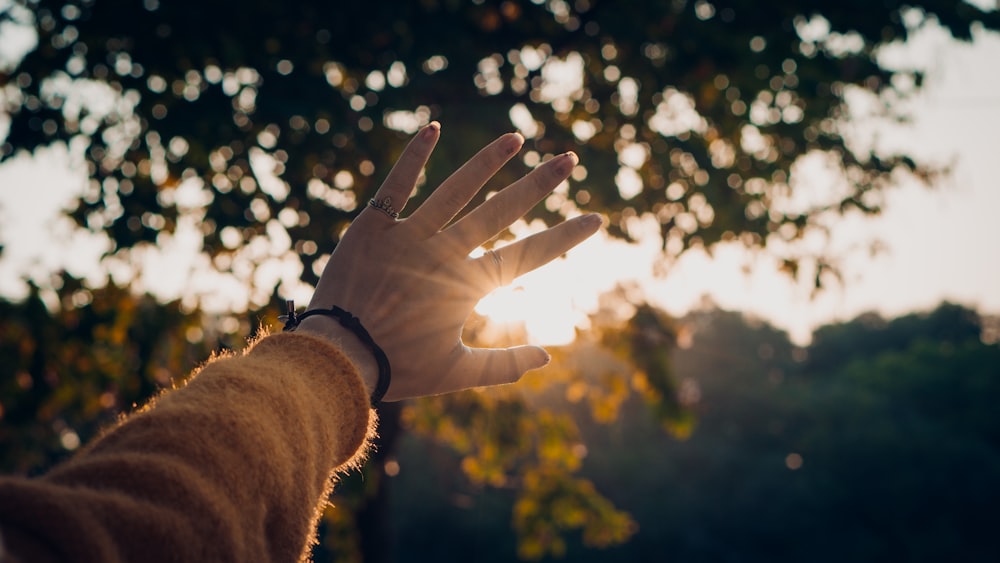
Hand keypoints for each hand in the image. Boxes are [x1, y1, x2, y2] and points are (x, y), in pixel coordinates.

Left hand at [298, 122, 600, 400]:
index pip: (528, 255)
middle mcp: (444, 253)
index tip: (595, 218)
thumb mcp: (455, 373)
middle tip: (568, 160)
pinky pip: (397, 185)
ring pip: (456, 190)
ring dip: (488, 162)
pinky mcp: (373, 227)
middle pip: (501, 212)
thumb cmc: (397, 368)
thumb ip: (504, 366)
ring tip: (516, 137)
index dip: (564, 237)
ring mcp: (409, 235)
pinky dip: (414, 157)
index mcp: (467, 286)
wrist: (336, 357)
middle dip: (539, 184)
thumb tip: (547, 357)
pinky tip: (432, 128)